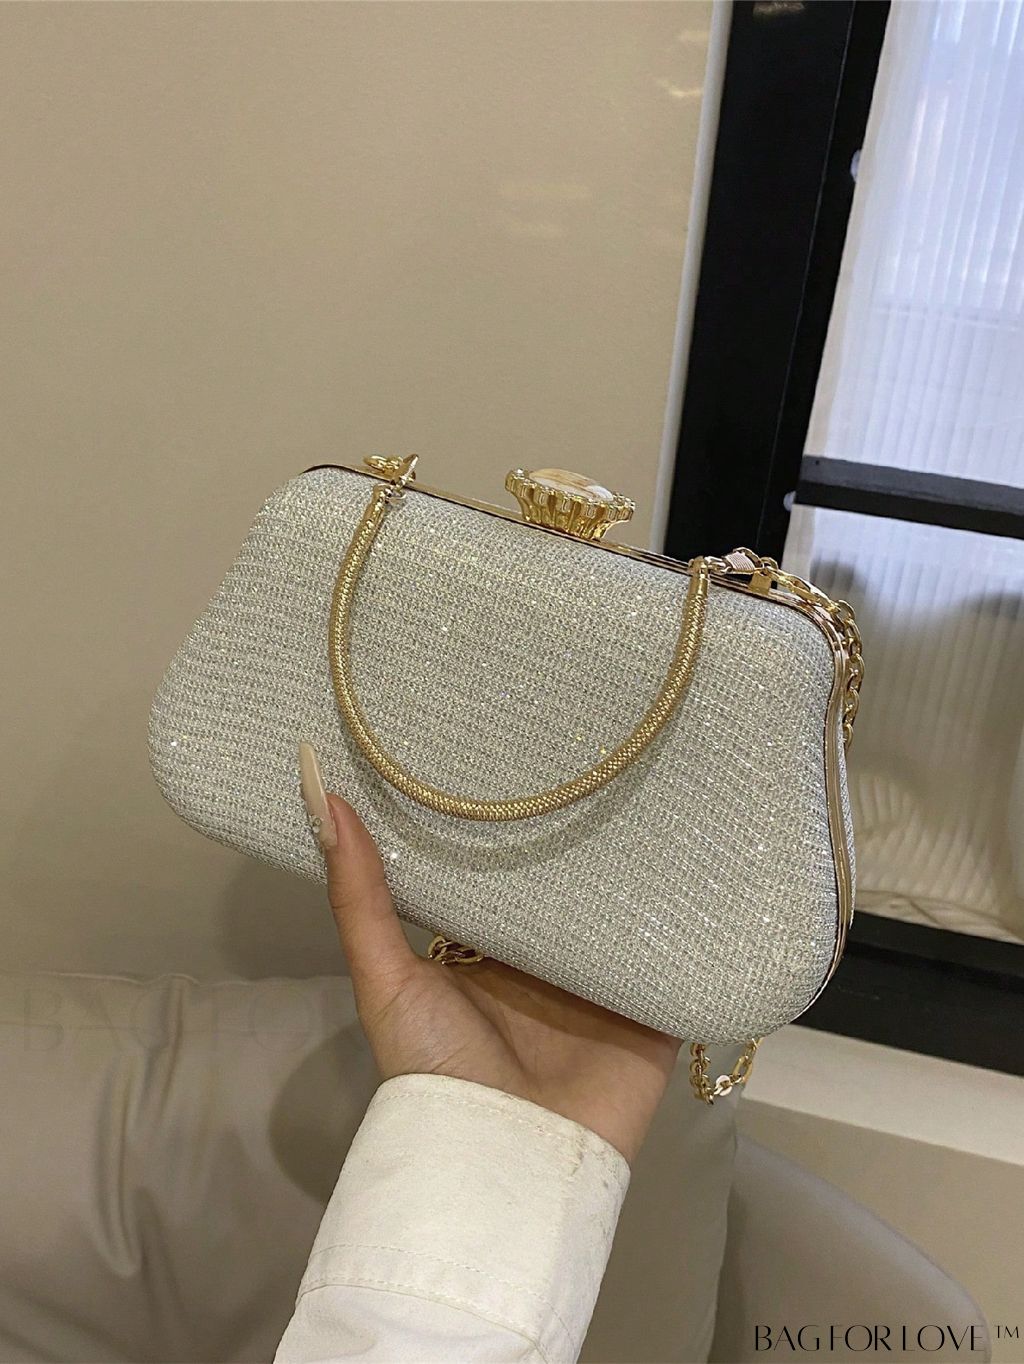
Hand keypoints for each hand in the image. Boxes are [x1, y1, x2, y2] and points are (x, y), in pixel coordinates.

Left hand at [301, 746, 678, 1164]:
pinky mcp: (652, 1008)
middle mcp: (543, 963)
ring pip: (625, 913)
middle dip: (579, 836)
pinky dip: (689, 924)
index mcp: (486, 954)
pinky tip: (704, 862)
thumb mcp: (387, 979)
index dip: (505, 825)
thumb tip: (320, 796)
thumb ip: (359, 898)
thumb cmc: (438, 1068)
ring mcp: (600, 985)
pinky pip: (676, 956)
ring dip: (640, 870)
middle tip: (595, 754)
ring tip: (655, 786)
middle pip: (566, 890)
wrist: (509, 1159)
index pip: (501, 877)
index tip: (511, 752)